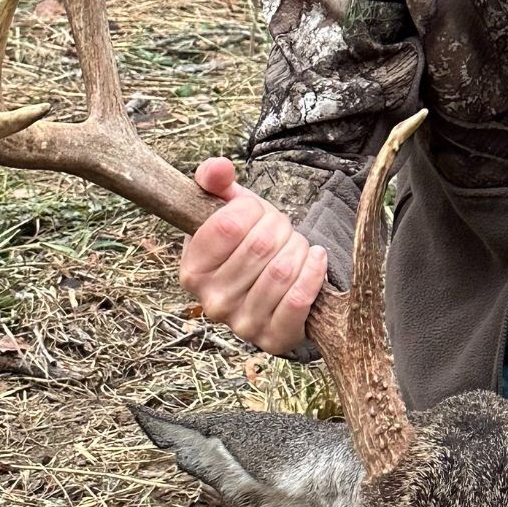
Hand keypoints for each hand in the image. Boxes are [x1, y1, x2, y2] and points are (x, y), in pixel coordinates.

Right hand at [178, 158, 327, 354]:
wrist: (274, 287)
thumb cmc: (248, 242)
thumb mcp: (228, 208)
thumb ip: (215, 181)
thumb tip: (219, 168)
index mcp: (192, 270)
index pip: (229, 225)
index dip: (253, 210)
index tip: (259, 213)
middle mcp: (212, 302)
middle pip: (261, 246)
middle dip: (281, 228)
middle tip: (283, 230)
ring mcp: (242, 324)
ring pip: (282, 270)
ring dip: (299, 248)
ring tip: (296, 246)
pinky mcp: (273, 338)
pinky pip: (299, 299)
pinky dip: (314, 272)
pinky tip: (315, 259)